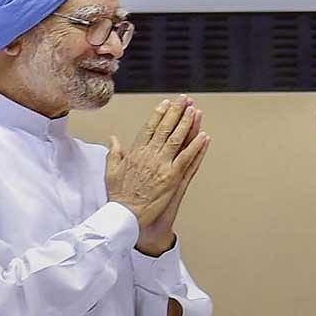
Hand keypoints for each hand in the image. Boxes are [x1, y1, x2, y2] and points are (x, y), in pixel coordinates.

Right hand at [106, 95, 209, 236]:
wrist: (125, 216)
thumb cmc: (118, 197)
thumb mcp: (111, 171)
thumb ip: (114, 152)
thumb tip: (113, 138)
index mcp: (135, 152)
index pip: (149, 127)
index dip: (159, 114)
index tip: (166, 103)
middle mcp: (149, 155)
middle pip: (165, 128)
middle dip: (175, 112)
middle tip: (184, 99)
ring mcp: (162, 165)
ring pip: (177, 139)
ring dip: (187, 123)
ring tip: (194, 110)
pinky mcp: (172, 177)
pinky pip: (187, 158)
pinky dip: (196, 146)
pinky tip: (204, 135)